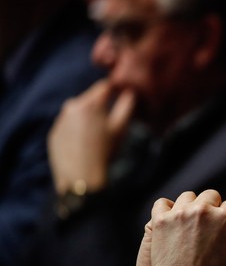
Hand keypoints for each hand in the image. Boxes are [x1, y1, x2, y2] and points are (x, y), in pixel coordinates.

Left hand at [48, 79, 134, 193]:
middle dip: (100, 107)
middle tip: (110, 123)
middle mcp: (71, 107)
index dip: (115, 90)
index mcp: (89, 103)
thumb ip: (127, 106)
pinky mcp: (54, 134)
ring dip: (88, 118)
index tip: (122, 97)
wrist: (81, 178)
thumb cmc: (104, 152)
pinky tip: (85, 145)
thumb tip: (130, 92)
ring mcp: (60, 121)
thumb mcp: (121, 128)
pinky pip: (68, 126)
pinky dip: (77, 131)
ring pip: (78, 113)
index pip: (104, 87)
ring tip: (97, 137)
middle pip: (90, 99)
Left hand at [147, 190, 225, 265]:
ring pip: (189, 197)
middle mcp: (203, 210)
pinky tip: (172, 221)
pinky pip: (162, 203)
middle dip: (213, 209)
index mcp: (225, 218)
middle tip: (210, 228)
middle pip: (212, 196)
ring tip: (191, 224)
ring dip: (192, 207)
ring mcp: (179, 214)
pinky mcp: (160, 221)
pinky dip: (167, 209)